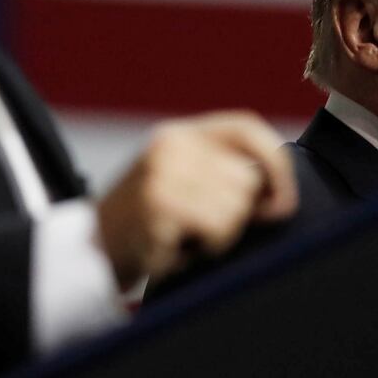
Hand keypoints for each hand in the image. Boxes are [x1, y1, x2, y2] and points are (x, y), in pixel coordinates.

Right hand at [95, 111, 296, 288]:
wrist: (93, 250)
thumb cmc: (146, 222)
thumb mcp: (181, 182)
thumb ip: (225, 175)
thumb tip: (279, 197)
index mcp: (180, 134)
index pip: (246, 127)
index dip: (276, 163)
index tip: (284, 201)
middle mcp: (171, 146)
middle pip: (247, 177)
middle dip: (237, 214)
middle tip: (201, 226)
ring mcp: (162, 175)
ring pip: (236, 208)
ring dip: (220, 236)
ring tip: (187, 236)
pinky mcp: (159, 207)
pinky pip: (217, 231)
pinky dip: (205, 249)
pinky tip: (177, 248)